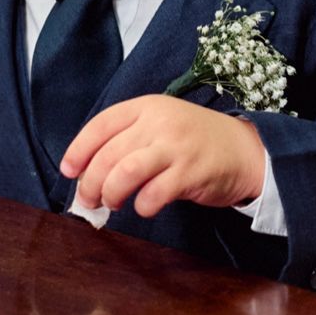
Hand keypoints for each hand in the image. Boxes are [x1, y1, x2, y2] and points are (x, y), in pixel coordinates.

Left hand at [62, 96, 265, 218]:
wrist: (246, 150)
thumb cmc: (196, 142)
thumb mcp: (161, 126)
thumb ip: (130, 140)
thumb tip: (89, 173)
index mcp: (147, 107)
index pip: (101, 125)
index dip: (79, 150)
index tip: (69, 171)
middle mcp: (160, 122)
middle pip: (109, 154)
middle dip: (91, 182)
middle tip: (89, 200)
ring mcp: (177, 146)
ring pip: (126, 171)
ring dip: (111, 193)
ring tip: (112, 203)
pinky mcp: (192, 172)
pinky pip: (155, 193)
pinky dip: (143, 206)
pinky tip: (145, 207)